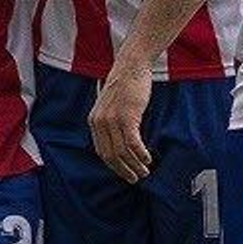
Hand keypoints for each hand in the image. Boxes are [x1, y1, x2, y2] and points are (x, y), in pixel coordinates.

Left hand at [88, 61, 153, 183]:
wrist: (131, 65)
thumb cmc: (125, 85)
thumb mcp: (111, 105)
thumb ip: (111, 122)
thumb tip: (119, 143)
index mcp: (94, 121)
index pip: (102, 152)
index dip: (114, 166)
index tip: (125, 173)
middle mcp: (100, 122)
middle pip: (111, 156)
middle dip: (124, 170)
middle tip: (136, 178)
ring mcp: (112, 120)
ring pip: (123, 152)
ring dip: (135, 165)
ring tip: (145, 171)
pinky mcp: (126, 117)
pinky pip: (133, 144)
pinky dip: (141, 154)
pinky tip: (148, 158)